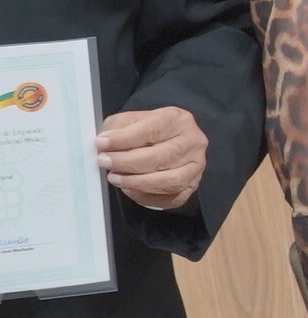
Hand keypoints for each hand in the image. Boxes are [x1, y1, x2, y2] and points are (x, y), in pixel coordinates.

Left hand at [93, 105, 207, 210]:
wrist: (166, 142)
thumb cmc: (146, 131)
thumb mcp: (130, 120)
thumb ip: (117, 129)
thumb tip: (104, 145)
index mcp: (178, 120)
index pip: (153, 130)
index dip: (125, 139)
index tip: (101, 144)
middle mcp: (193, 142)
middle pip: (162, 157)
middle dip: (128, 162)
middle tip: (105, 162)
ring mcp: (197, 166)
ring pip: (170, 181)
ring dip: (137, 182)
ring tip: (115, 178)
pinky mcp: (193, 185)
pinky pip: (172, 198)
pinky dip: (147, 197)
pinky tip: (130, 190)